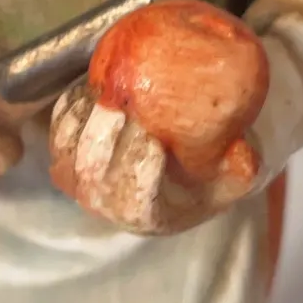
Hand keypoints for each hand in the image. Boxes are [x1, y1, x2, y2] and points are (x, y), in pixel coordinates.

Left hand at [48, 80, 259, 234]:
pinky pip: (58, 131)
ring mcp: (83, 182)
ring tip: (106, 91)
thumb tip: (244, 155)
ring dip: (82, 121)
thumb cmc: (205, 169)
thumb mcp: (236, 173)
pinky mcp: (66, 153)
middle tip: (124, 107)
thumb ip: (242, 169)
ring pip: (68, 154)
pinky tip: (91, 85)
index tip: (157, 142)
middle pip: (94, 177)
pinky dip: (69, 108)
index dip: (141, 173)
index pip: (137, 202)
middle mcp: (110, 205)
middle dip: (103, 140)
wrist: (174, 161)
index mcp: (149, 216)